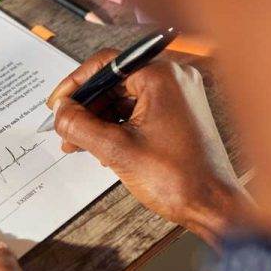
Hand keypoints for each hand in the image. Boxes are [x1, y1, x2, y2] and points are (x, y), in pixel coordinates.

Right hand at [48, 50, 250, 245]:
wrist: (212, 206)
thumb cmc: (180, 179)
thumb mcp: (115, 150)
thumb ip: (79, 126)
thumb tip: (60, 112)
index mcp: (162, 77)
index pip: (106, 64)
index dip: (75, 84)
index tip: (58, 103)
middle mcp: (173, 80)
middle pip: (114, 81)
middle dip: (86, 107)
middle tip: (65, 127)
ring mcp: (178, 97)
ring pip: (124, 98)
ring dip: (99, 119)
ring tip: (79, 143)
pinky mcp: (178, 114)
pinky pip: (138, 110)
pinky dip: (117, 125)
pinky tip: (101, 146)